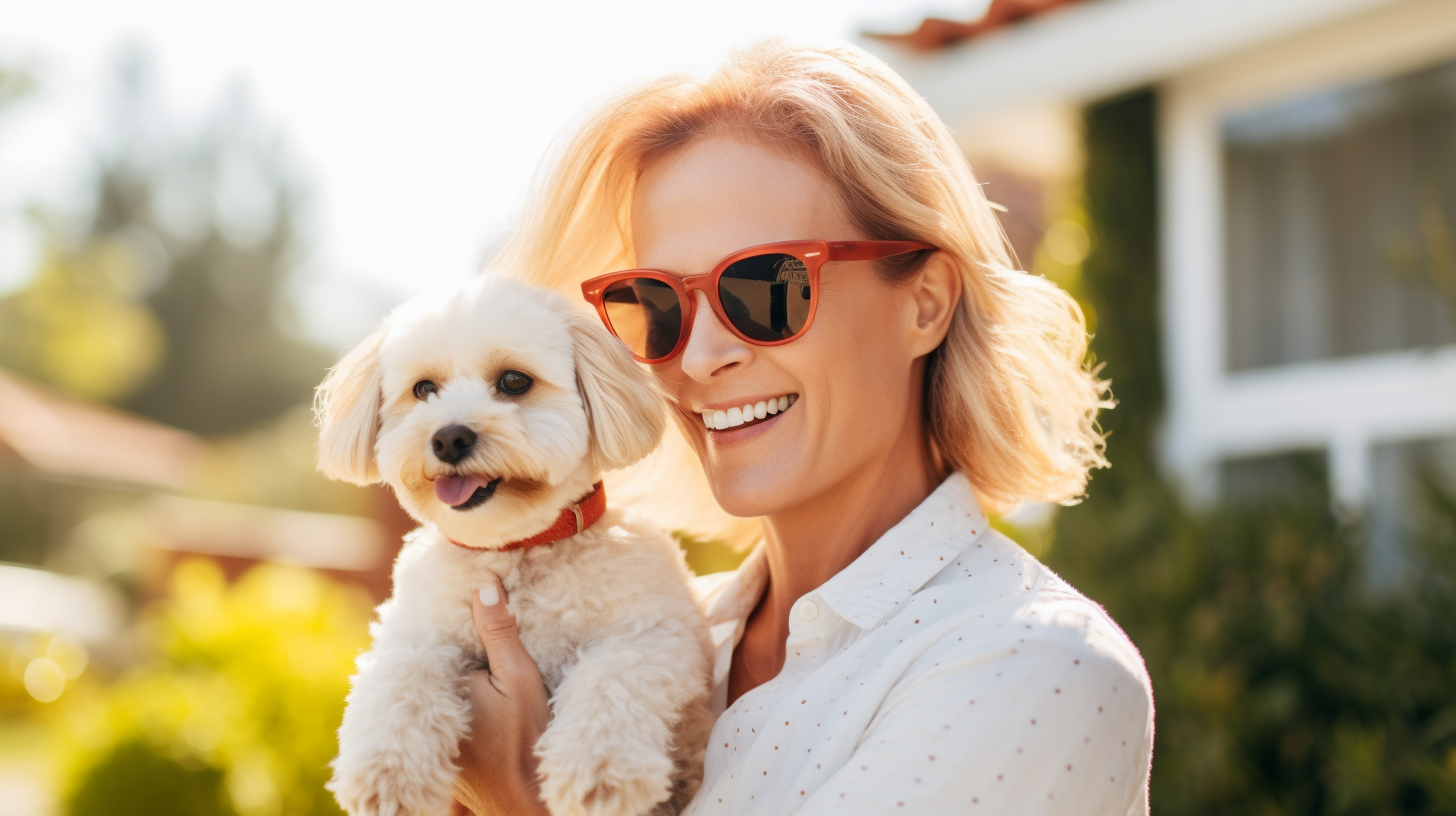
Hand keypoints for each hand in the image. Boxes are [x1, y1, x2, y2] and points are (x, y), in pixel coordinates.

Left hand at [451, 573, 551, 815]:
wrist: (528, 802)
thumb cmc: (527, 739)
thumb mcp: (519, 677)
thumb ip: (499, 632)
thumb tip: (484, 585)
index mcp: (442, 688)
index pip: (442, 645)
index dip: (453, 625)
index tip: (460, 599)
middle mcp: (428, 716)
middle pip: (440, 671)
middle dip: (452, 653)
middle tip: (464, 626)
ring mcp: (435, 739)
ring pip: (443, 697)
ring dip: (455, 682)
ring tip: (474, 667)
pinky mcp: (446, 758)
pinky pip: (446, 721)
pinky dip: (458, 708)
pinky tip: (476, 703)